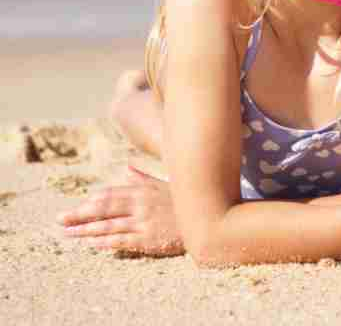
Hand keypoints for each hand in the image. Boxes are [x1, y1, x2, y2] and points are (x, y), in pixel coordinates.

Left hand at [56, 165, 183, 255]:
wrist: (210, 218)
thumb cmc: (186, 202)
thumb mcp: (165, 185)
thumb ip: (143, 179)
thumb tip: (127, 168)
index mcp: (144, 191)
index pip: (111, 194)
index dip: (92, 201)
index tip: (77, 207)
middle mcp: (141, 204)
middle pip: (104, 208)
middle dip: (80, 214)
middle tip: (60, 219)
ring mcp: (144, 221)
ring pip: (109, 225)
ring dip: (86, 229)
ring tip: (68, 233)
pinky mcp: (150, 238)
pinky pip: (122, 239)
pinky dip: (105, 241)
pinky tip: (91, 243)